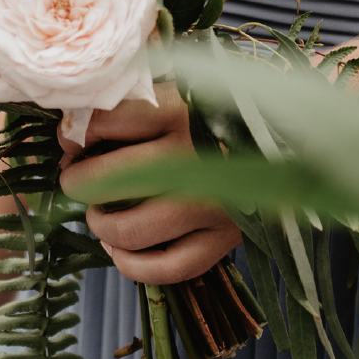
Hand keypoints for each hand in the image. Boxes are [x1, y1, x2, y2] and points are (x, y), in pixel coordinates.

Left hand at [59, 91, 241, 284]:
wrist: (288, 135)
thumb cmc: (214, 110)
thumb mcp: (173, 90)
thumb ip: (126, 103)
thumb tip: (70, 133)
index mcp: (179, 109)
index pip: (103, 123)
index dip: (73, 136)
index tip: (71, 142)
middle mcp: (195, 157)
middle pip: (106, 180)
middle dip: (78, 184)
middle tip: (77, 181)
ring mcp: (213, 202)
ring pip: (130, 231)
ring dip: (101, 226)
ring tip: (99, 215)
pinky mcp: (227, 237)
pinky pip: (167, 268)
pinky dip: (132, 265)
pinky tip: (119, 250)